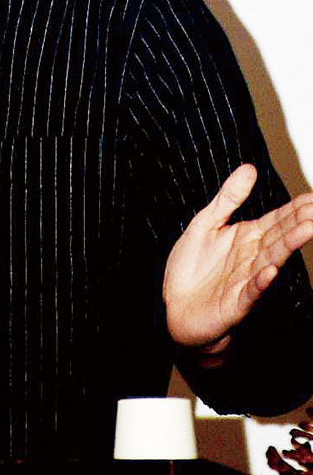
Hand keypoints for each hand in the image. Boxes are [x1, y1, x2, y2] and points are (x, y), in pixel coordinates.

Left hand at [163, 163, 312, 353]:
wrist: (174, 306)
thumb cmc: (192, 266)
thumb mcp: (206, 223)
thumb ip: (228, 198)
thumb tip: (250, 168)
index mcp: (248, 237)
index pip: (277, 219)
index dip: (295, 208)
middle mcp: (253, 258)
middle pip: (280, 237)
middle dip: (300, 222)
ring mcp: (246, 280)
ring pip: (271, 260)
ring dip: (288, 246)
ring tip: (307, 229)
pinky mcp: (235, 303)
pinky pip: (250, 291)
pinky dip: (261, 282)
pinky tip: (270, 271)